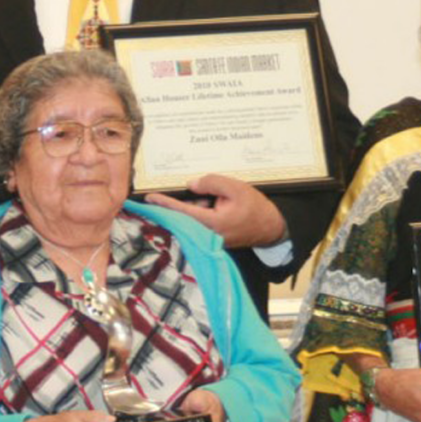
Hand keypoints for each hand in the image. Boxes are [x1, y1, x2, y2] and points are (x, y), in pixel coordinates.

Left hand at [146, 174, 286, 247]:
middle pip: (184, 217)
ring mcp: (210, 238)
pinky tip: (212, 202)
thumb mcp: (235, 188)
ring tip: (213, 197)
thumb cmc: (255, 207)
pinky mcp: (213, 237)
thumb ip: (211, 183)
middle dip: (181, 203)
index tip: (149, 199)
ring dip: (194, 207)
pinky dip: (200, 212)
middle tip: (183, 193)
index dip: (164, 204)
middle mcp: (208, 234)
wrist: (271, 227)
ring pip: (192, 219)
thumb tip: (191, 185)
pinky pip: (200, 223)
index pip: (182, 211)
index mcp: (211, 223)